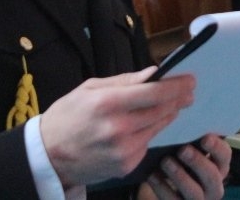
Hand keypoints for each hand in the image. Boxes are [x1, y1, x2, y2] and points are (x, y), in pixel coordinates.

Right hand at [39, 67, 196, 186]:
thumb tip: (154, 73)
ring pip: (157, 127)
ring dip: (168, 114)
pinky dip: (150, 132)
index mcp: (108, 103)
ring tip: (173, 105)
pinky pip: (147, 144)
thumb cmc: (68, 115)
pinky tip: (146, 125)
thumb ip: (125, 81)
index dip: (176, 85)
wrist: (48, 155)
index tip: (190, 79)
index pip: (154, 92)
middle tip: (188, 91)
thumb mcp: (90, 88)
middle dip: (178, 99)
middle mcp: (118, 128)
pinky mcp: (125, 165)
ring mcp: (123, 150)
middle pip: (161, 110)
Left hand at [140, 134, 231, 199]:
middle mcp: (213, 185)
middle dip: (198, 162)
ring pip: (194, 192)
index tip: (204, 137)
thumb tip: (182, 106)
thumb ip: (191, 136)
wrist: (170, 189)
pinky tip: (152, 175)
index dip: (217, 147)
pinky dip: (162, 187)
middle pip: (212, 176)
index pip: (225, 156)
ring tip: (165, 161)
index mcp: (219, 166)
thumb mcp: (190, 148)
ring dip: (180, 176)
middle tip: (182, 150)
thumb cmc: (181, 161)